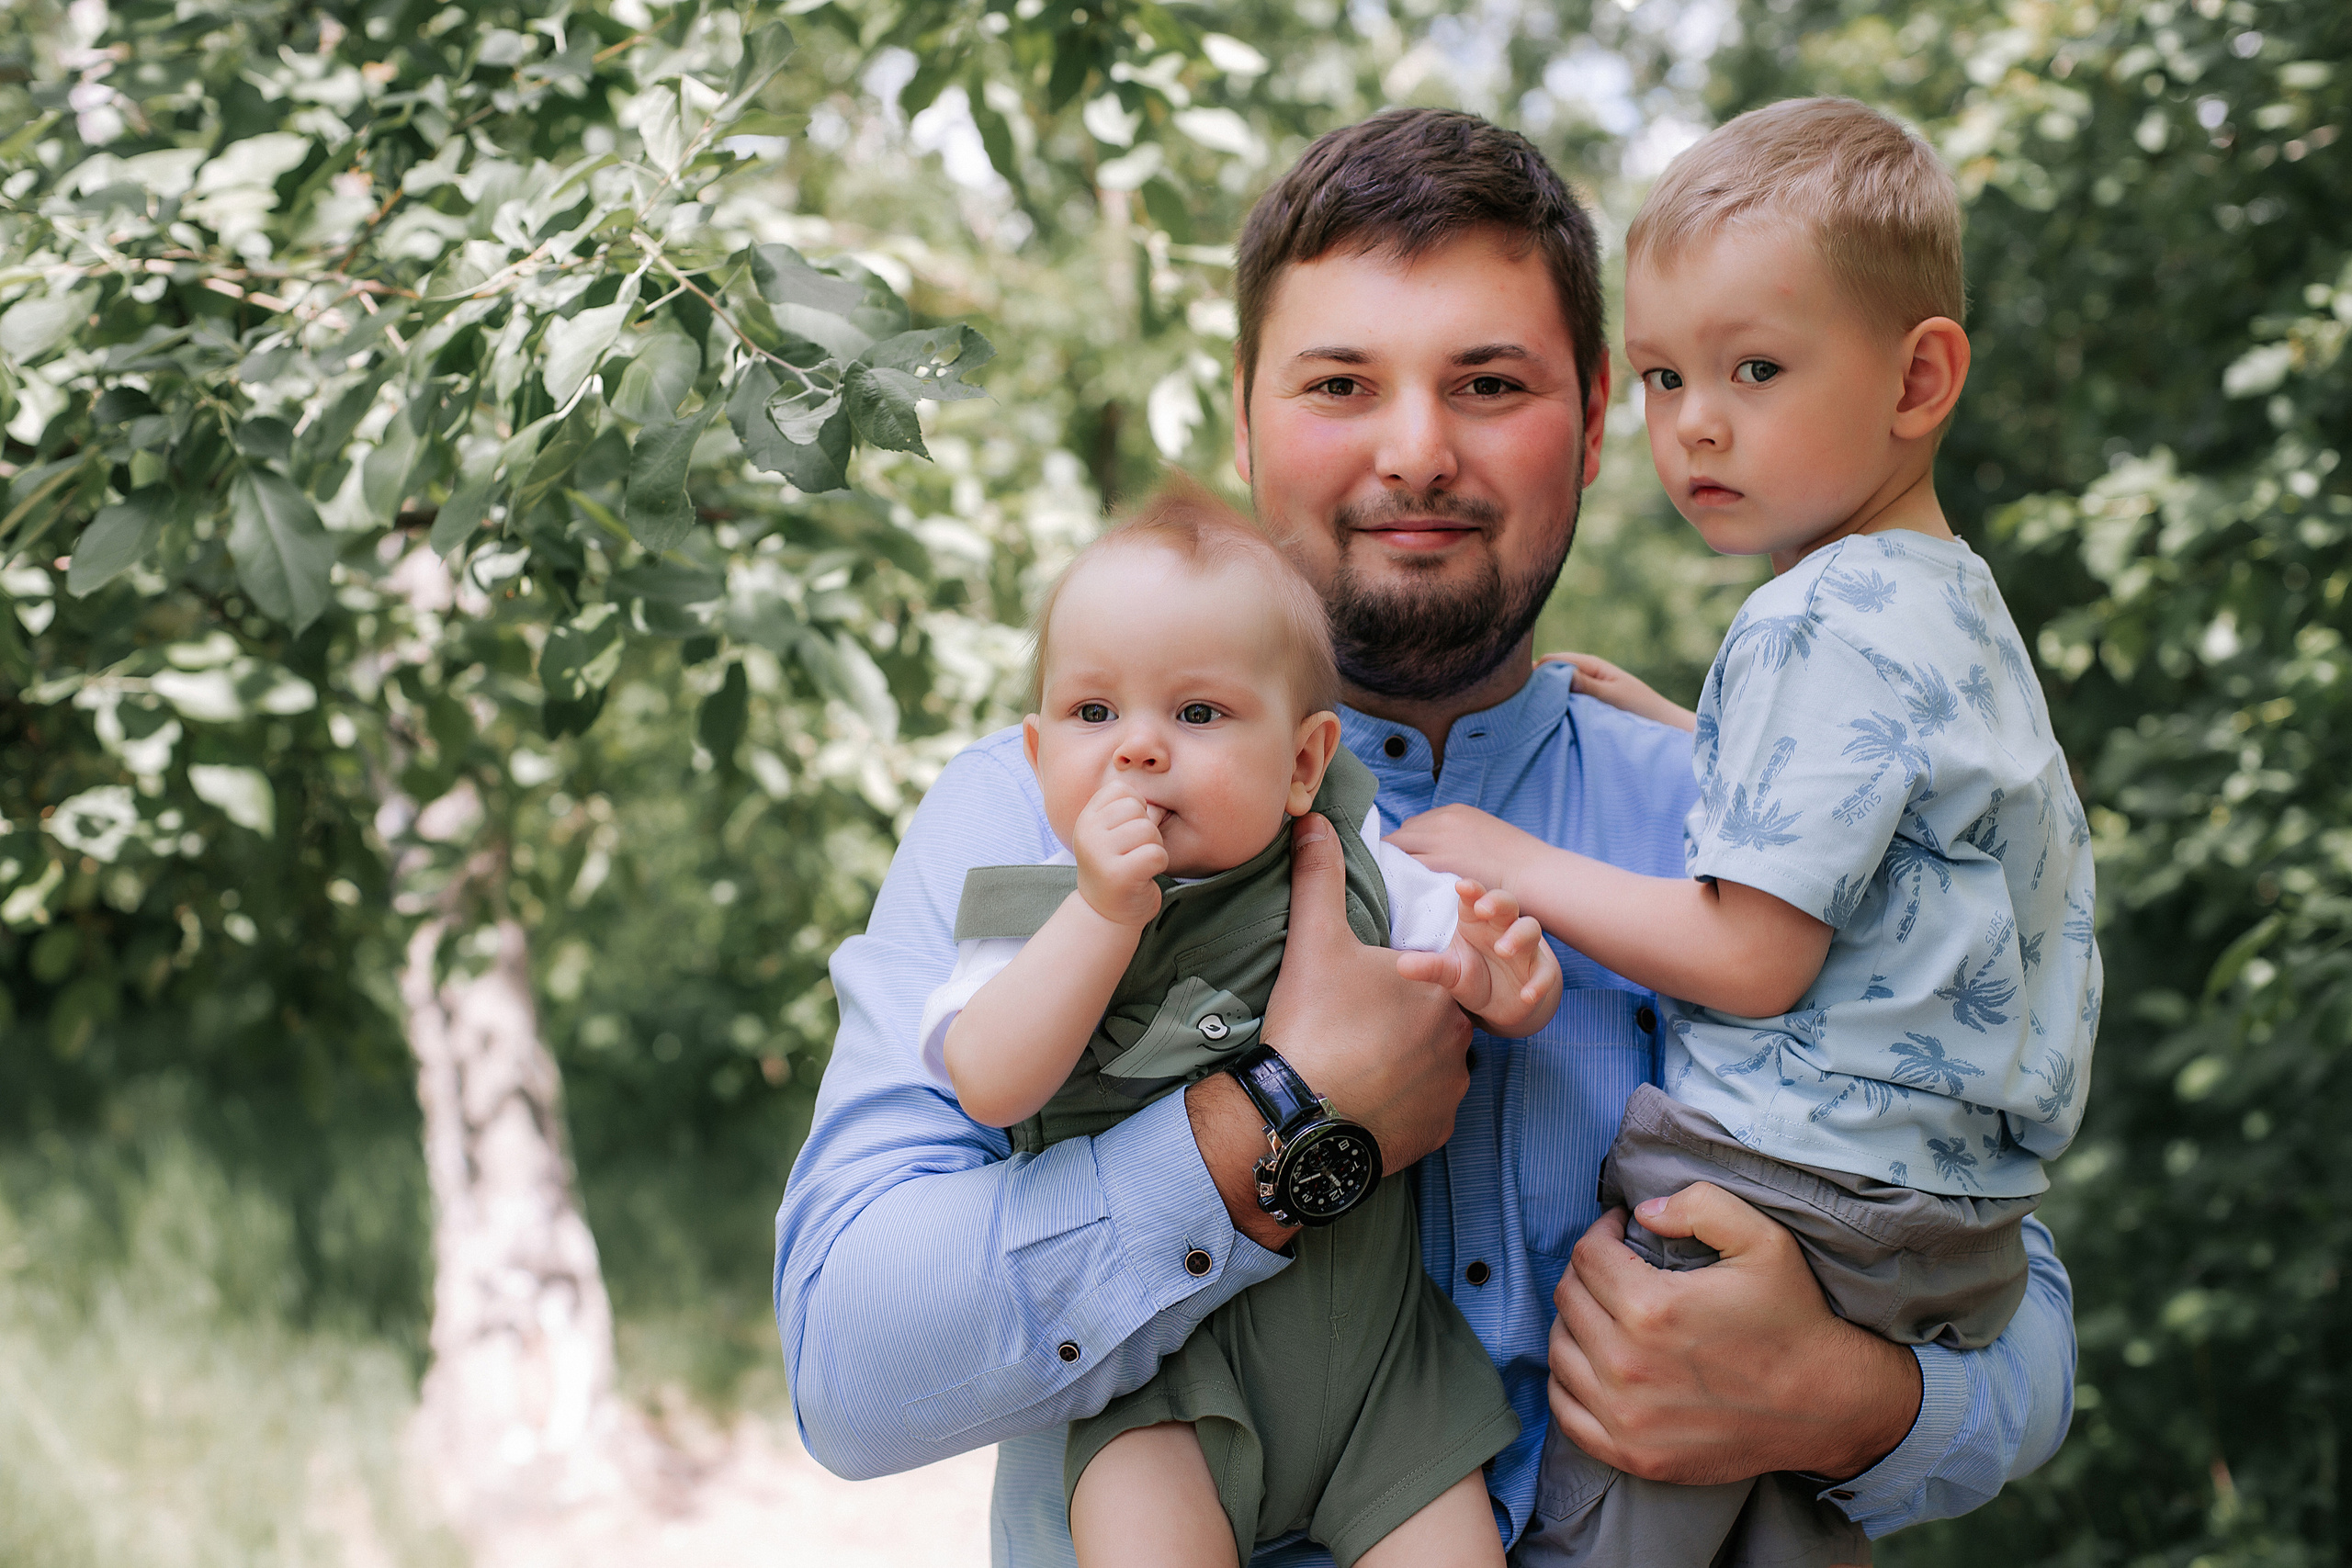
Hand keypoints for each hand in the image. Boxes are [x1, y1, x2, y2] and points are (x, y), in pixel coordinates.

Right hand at [1072, 781, 1167, 926]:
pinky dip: (1159, 865)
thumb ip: (1127, 809)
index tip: (1127, 833)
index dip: (1136, 809)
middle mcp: (1088, 832)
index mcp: (1086, 818)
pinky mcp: (1118, 875)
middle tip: (1135, 852)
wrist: (1105, 914)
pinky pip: (1156, 853)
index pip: (1122, 791)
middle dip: (1148, 829)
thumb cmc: (1116, 867)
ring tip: (1139, 863)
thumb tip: (1156, 780)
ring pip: (1149, 830)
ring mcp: (1100, 854)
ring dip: (1154, 847)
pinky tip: (1144, 875)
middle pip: (1138, 808)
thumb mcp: (1112, 833)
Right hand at [1189, 815, 1473, 1244]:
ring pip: (1436, 1059)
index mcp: (1444, 980)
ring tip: (1358, 1057)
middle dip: (1404, 1013)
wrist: (1298, 1116)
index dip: (1405, 968)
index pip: (1442, 960)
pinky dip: (1404, 1100)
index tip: (1370, 983)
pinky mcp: (1440, 1128)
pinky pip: (1428, 1106)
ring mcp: (1453, 1085)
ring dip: (1407, 1057)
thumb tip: (1314, 821)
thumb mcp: (1315, 941)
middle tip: (1356, 1020)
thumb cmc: (1313, 1023)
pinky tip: (1369, 1095)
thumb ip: (1321, 876)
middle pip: (1437, 1011)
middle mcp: (1462, 1033)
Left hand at [1386, 803, 1552, 894]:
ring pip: (1396, 850)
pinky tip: (1394, 895)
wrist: (1535, 874)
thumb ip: (1461, 841)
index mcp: (1455, 813)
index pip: (1414, 827)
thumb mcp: (1485, 839)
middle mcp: (1442, 821)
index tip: (1406, 865)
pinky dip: (1394, 879)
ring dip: (1392, 868)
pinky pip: (1401, 867)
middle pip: (1401, 835)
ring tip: (1390, 890)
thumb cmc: (1517, 865)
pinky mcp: (1437, 863)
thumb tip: (1444, 854)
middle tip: (1393, 880)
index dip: (1408, 848)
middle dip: (1395, 856)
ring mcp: (1438, 840)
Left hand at [1397, 879, 1562, 1035]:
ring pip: (1530, 930)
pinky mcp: (1539, 972)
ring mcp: (1525, 948)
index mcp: (1476, 921)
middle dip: (1497, 902)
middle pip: (1507, 904)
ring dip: (1518, 937)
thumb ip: (1429, 967)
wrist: (1504, 1003)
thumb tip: (1400, 966)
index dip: (1471, 890)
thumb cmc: (1474, 974)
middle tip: (1483, 908)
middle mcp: (1503, 928)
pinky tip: (1527, 995)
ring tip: (1504, 949)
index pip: (1475, 898)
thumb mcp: (1449, 973)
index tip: (1461, 886)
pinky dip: (1539, 983)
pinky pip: (1545, 973)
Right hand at [1539, 651, 1697, 732]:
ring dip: (1544, 700)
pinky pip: (1561, 704)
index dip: (1534, 673)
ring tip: (1532, 716)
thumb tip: (1553, 674)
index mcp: (1589, 664)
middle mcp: (1583, 673)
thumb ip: (1586, 684)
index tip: (1525, 693)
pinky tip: (1546, 722)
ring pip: (1551, 690)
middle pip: (1546, 674)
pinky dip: (1552, 710)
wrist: (1664, 726)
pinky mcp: (1584, 706)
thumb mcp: (1613, 696)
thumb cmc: (1643, 709)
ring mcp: (1582, 690)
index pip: (1550, 661)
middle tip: (1523, 706)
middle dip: (1535, 686)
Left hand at [1547, 1184, 1922, 1485]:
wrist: (1827, 1406)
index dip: (1602, 1232)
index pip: (1588, 1255)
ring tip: (1605, 1311)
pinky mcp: (1632, 1454)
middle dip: (1587, 1272)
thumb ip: (1700, 1205)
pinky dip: (1568, 1382)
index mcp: (1651, 1308)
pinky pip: (1565, 1411)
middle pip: (1569, 1298)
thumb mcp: (1764, 1241)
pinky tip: (1593, 1362)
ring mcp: (1626, 1416)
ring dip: (1575, 1322)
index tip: (1620, 1230)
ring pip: (1560, 1350)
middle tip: (1615, 1268)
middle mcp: (1627, 1364)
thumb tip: (1642, 1212)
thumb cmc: (1794, 1320)